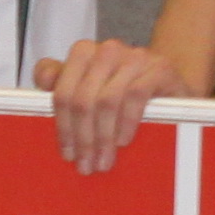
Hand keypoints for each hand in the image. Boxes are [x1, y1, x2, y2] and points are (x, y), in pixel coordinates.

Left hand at [35, 39, 189, 175]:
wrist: (171, 89)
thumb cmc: (123, 95)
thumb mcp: (88, 93)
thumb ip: (61, 87)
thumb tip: (44, 79)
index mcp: (82, 54)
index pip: (61, 93)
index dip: (61, 127)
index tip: (67, 153)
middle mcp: (106, 50)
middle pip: (81, 100)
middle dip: (83, 138)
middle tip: (86, 165)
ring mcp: (134, 56)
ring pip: (106, 101)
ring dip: (103, 137)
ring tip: (104, 160)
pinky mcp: (159, 67)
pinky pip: (135, 96)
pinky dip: (126, 122)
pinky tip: (123, 141)